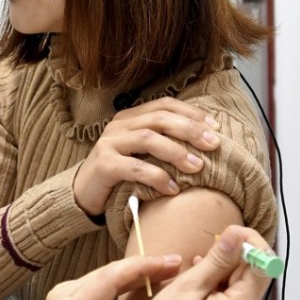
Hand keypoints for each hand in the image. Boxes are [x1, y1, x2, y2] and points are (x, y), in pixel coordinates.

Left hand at [27, 253, 182, 299]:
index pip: (113, 276)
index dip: (144, 266)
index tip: (170, 264)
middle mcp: (65, 293)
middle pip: (110, 270)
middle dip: (143, 265)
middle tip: (174, 264)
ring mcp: (62, 290)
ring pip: (104, 272)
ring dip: (133, 270)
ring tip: (162, 270)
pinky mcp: (63, 292)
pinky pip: (95, 279)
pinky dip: (119, 277)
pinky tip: (138, 279)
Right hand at [72, 97, 221, 215]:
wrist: (83, 194)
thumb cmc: (120, 174)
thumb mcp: (141, 154)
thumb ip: (163, 144)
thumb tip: (203, 143)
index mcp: (130, 118)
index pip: (164, 105)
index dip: (191, 113)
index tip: (215, 126)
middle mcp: (119, 126)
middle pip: (159, 119)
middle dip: (189, 130)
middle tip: (214, 144)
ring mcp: (109, 143)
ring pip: (147, 139)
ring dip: (176, 152)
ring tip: (198, 166)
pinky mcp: (103, 165)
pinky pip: (134, 168)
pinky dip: (156, 177)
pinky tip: (173, 189)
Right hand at [121, 226, 271, 299]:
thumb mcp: (188, 287)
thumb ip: (217, 260)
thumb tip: (236, 235)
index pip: (263, 264)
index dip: (248, 243)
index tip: (226, 234)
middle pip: (254, 276)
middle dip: (233, 258)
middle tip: (205, 252)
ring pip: (243, 287)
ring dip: (223, 273)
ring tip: (197, 270)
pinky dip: (221, 289)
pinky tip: (200, 286)